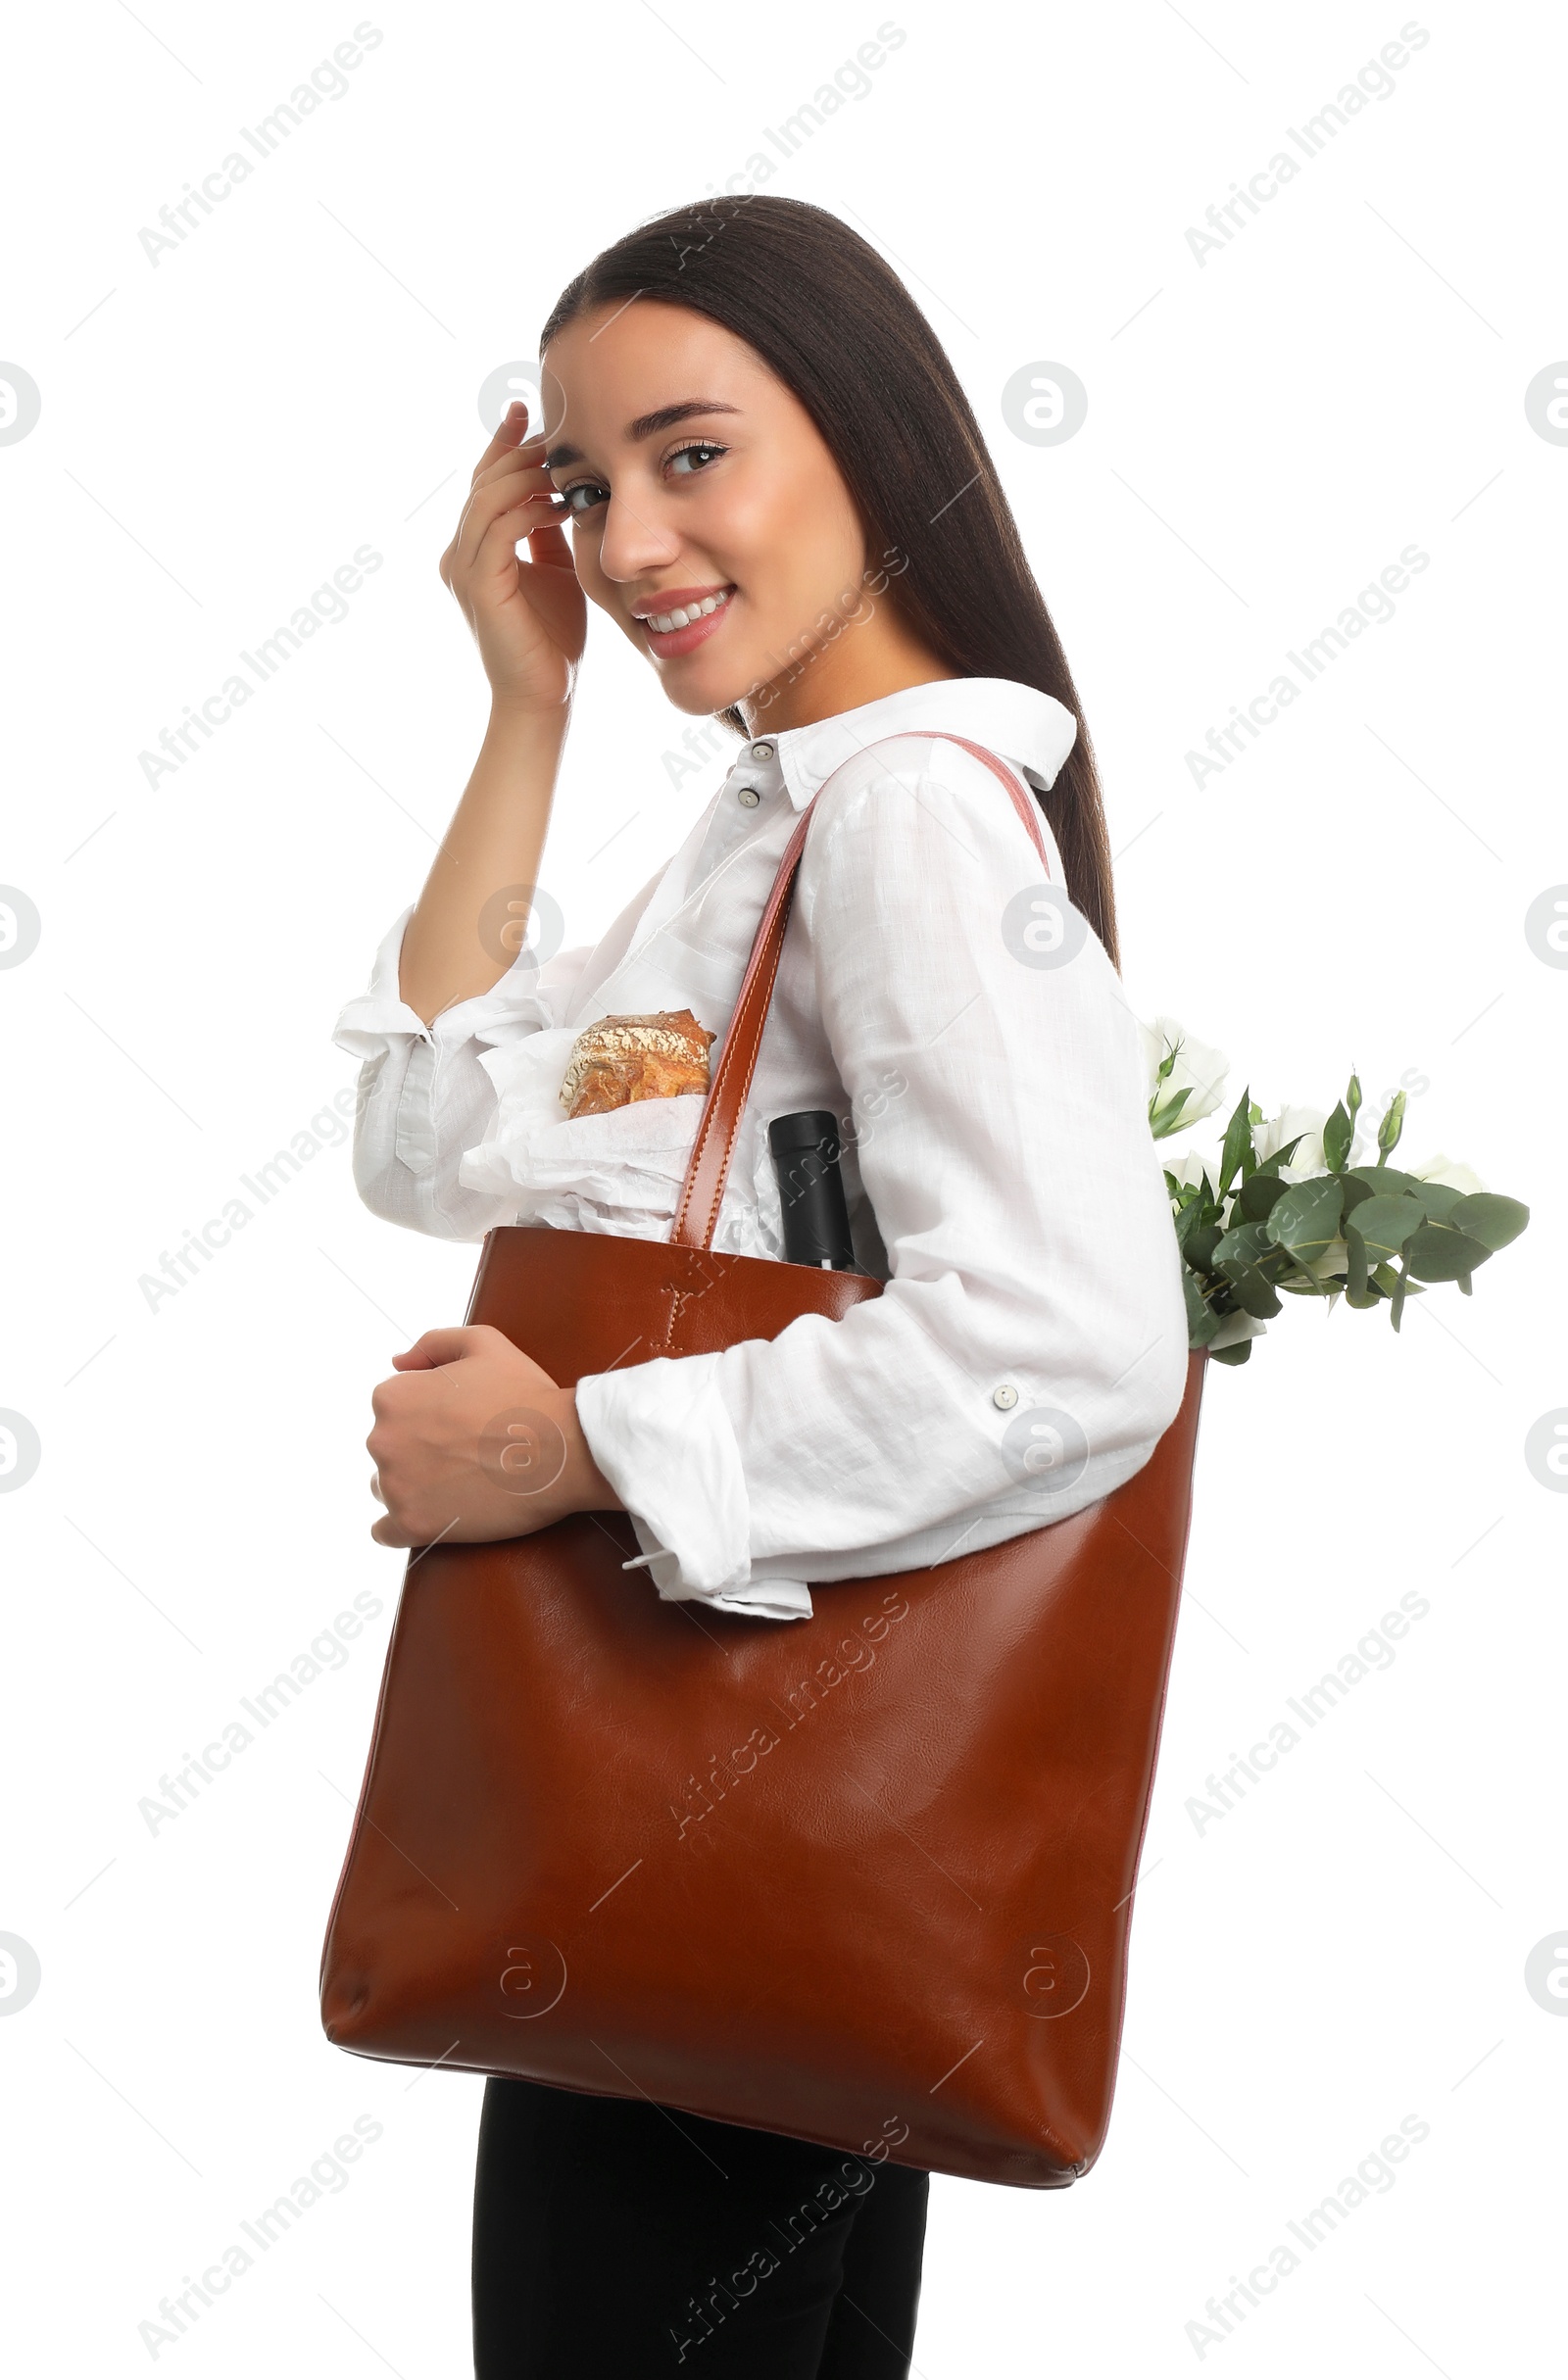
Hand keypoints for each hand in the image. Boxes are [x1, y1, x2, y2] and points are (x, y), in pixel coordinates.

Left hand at [366, 1325, 622, 1549]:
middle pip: (388, 1450)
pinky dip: (402, 1527)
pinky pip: (386, 1532)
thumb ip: (433, 1343)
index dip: (428, 1416)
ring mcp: (395, 1486)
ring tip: (458, 1485)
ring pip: (387, 1489)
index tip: (458, 1426)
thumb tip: (398, 1362)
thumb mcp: (484, 1343)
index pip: (393, 1410)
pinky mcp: (413, 1525)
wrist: (561, 1450)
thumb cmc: (525, 1395)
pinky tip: (432, 1518)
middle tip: (464, 1455)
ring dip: (413, 1488)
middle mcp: (382, 1440)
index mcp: (391, 1397)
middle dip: (418, 1452)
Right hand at [438, 403, 585, 713]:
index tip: (528, 410)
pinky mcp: (478, 584)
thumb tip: (559, 492)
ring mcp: (463, 568)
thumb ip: (546, 533)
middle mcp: (459, 554)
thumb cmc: (553, 640)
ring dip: (525, 474)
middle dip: (516, 449)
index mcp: (473, 550)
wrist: (544, 695)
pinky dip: (529, 508)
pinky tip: (558, 501)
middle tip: (550, 422)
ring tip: (559, 458)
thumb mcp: (555, 571)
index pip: (485, 484)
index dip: (504, 445)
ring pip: (488, 499)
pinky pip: (499, 529)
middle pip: (483, 482)